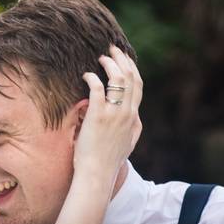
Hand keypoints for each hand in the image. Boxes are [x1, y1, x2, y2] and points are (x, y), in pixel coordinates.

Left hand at [73, 46, 142, 178]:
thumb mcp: (129, 142)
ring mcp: (113, 114)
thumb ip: (133, 127)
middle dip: (122, 59)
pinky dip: (91, 77)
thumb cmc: (109, 160)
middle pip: (130, 76)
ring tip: (99, 58)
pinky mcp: (97, 116)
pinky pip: (97, 88)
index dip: (132, 67)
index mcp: (133, 117)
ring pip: (118, 79)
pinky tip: (85, 75)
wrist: (98, 173)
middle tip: (111, 49)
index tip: (124, 57)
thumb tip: (135, 115)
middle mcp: (127, 113)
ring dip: (109, 64)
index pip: (138, 85)